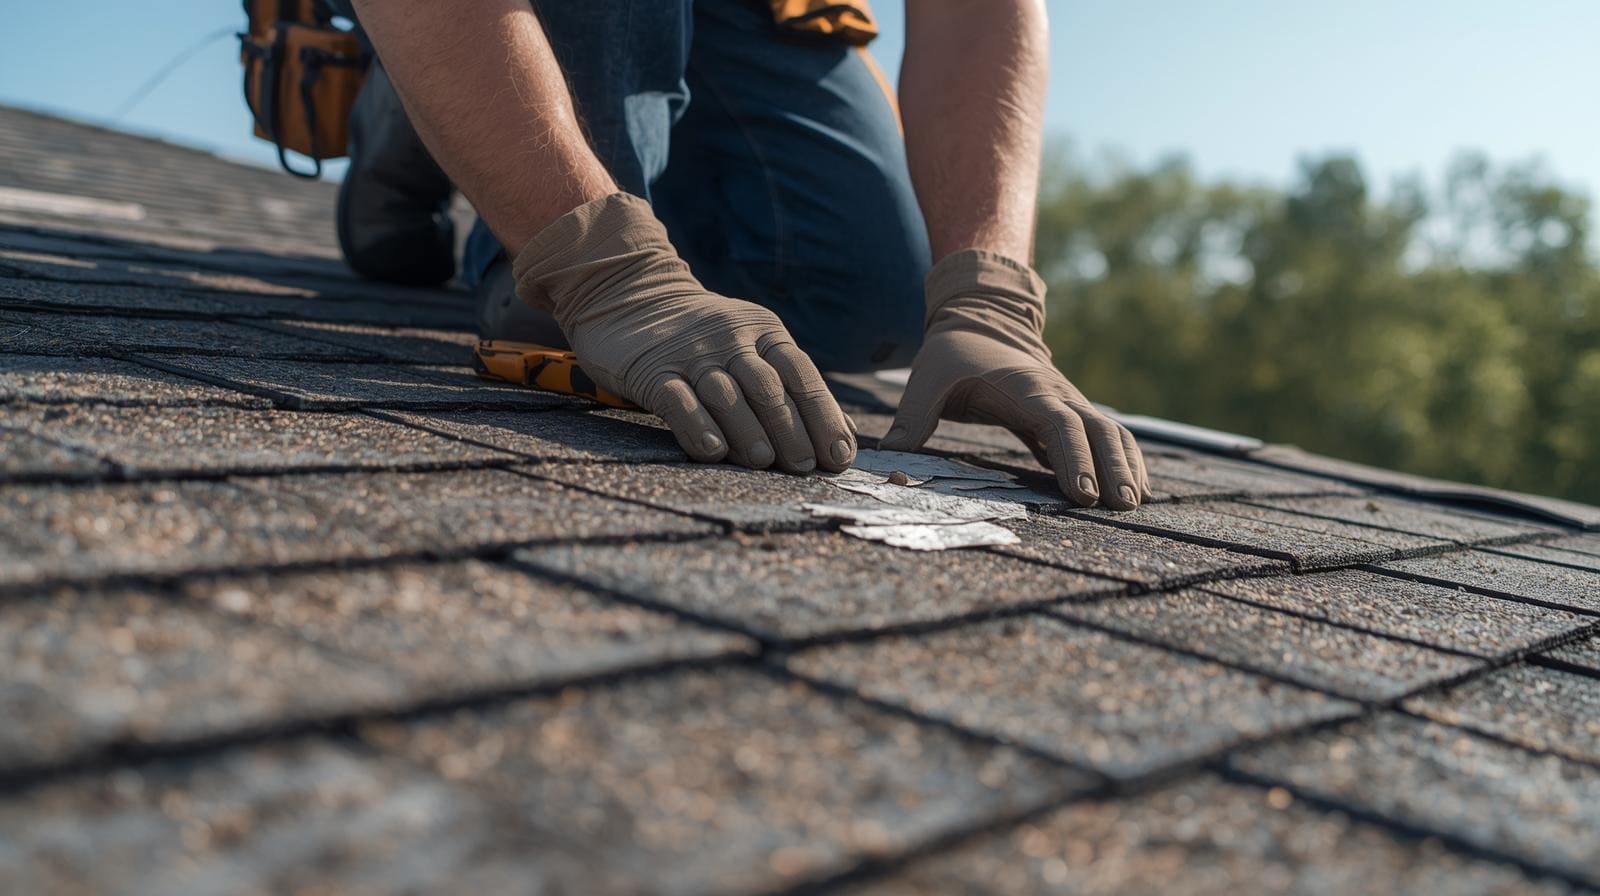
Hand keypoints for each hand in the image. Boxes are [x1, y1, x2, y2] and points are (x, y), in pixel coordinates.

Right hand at [513, 193, 854, 472]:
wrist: (630, 296)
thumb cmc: (706, 339)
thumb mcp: (755, 347)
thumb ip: (794, 387)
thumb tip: (845, 435)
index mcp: (764, 332)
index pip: (801, 374)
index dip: (824, 415)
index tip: (838, 455)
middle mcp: (731, 340)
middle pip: (768, 388)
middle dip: (791, 430)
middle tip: (804, 467)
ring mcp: (690, 354)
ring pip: (726, 395)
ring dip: (749, 431)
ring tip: (763, 463)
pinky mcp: (652, 370)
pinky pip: (678, 400)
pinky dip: (697, 427)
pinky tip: (712, 451)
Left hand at [878, 250, 1150, 508]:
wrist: (983, 319)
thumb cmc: (955, 354)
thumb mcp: (927, 378)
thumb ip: (912, 415)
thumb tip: (889, 455)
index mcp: (1026, 388)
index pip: (1059, 423)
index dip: (1074, 458)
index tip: (1083, 494)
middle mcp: (1058, 394)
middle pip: (1099, 430)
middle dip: (1113, 468)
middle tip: (1121, 508)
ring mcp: (1070, 403)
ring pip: (1112, 433)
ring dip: (1125, 466)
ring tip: (1133, 505)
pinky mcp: (1070, 415)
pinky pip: (1105, 438)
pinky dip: (1122, 461)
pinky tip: (1130, 491)